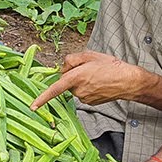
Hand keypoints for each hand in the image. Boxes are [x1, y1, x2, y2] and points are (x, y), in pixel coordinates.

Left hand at [32, 51, 146, 108]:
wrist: (128, 81)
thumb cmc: (110, 66)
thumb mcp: (89, 55)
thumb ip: (71, 59)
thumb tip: (63, 68)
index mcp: (76, 78)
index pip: (55, 89)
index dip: (42, 98)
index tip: (32, 106)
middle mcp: (78, 90)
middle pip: (66, 82)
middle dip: (72, 75)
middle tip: (88, 68)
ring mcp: (84, 98)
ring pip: (75, 88)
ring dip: (81, 81)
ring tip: (97, 75)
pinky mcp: (90, 103)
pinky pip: (82, 93)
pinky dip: (87, 87)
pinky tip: (99, 83)